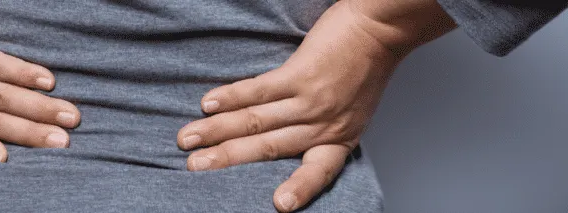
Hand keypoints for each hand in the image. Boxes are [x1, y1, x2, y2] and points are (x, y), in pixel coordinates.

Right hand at [177, 1, 454, 210]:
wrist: (378, 28)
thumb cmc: (363, 71)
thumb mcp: (352, 113)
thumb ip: (320, 132)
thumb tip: (278, 145)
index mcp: (339, 139)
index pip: (319, 173)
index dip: (299, 188)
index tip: (279, 205)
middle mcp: (324, 124)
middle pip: (267, 147)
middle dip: (226, 159)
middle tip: (195, 167)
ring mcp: (311, 99)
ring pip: (256, 121)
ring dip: (216, 130)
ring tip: (189, 139)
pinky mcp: (300, 74)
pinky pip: (258, 90)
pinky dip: (231, 97)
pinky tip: (208, 104)